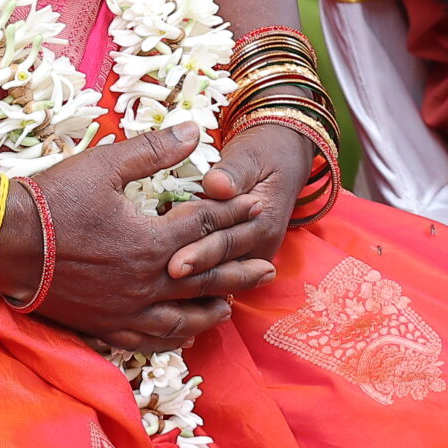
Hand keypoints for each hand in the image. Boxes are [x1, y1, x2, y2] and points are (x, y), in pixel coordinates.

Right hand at [17, 125, 277, 353]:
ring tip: (231, 307)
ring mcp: (124, 310)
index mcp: (149, 243)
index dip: (233, 214)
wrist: (4, 242)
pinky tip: (181, 335)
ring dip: (210, 311)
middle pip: (205, 279)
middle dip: (239, 270)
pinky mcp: (103, 326)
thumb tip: (196, 130)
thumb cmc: (52, 199)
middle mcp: (144, 283)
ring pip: (181, 319)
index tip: (258, 206)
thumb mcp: (104, 165)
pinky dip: (171, 337)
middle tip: (268, 267)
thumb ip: (154, 151)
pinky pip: (147, 339)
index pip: (205, 227)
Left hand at [163, 122, 309, 286]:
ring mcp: (252, 253)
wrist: (284, 159)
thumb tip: (217, 185)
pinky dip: (198, 283)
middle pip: (221, 262)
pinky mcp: (243, 256)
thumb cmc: (261, 154)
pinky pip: (220, 273)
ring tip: (164, 290)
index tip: (174, 263)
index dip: (200, 254)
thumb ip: (233, 171)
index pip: (227, 242)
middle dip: (193, 271)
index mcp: (262, 220)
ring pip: (220, 274)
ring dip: (193, 283)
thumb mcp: (250, 156)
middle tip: (165, 277)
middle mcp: (259, 244)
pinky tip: (171, 292)